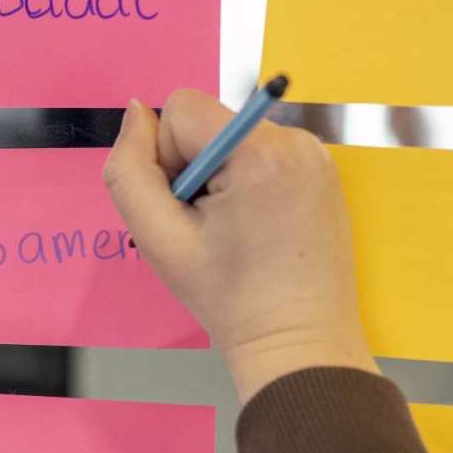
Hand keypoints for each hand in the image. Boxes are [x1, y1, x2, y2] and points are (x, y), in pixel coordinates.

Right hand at [103, 91, 378, 403]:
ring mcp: (316, 154)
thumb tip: (134, 113)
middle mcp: (295, 139)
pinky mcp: (323, 171)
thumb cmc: (228, 298)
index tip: (186, 210)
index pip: (181, 109)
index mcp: (259, 151)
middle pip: (208, 124)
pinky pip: (263, 156)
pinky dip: (248, 185)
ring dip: (220, 180)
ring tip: (235, 234)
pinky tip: (257, 230)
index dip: (166, 159)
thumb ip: (129, 172)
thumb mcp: (158, 241)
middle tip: (209, 230)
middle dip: (194, 171)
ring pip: (233, 140)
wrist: (298, 342)